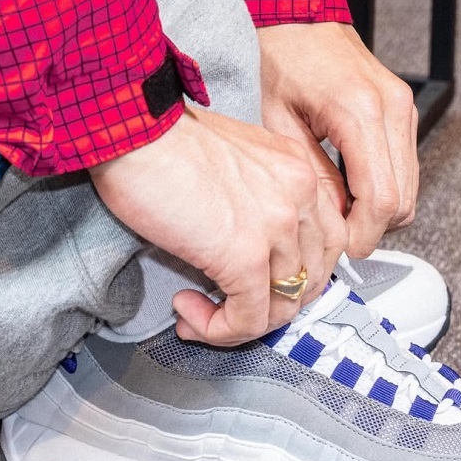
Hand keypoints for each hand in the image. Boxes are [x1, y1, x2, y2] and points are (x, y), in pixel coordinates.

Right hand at [89, 108, 346, 345]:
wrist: (132, 130)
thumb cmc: (162, 140)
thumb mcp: (233, 161)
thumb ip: (256, 199)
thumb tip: (245, 247)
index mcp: (299, 170)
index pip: (328, 241)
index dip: (294, 274)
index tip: (258, 283)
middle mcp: (300, 195)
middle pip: (312, 278)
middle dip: (272, 304)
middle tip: (231, 307)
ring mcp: (277, 227)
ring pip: (282, 306)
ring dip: (239, 321)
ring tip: (199, 313)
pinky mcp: (245, 257)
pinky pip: (249, 319)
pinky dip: (218, 330)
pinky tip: (187, 312)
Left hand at [258, 22, 418, 258]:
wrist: (293, 12)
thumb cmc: (277, 55)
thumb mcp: (279, 124)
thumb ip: (312, 177)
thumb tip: (333, 222)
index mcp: (359, 111)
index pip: (382, 199)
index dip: (363, 235)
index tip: (340, 249)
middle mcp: (392, 108)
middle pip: (403, 199)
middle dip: (372, 227)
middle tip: (335, 236)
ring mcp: (403, 107)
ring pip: (410, 187)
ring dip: (379, 209)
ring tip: (339, 212)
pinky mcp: (403, 108)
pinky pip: (405, 166)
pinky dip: (383, 186)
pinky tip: (350, 187)